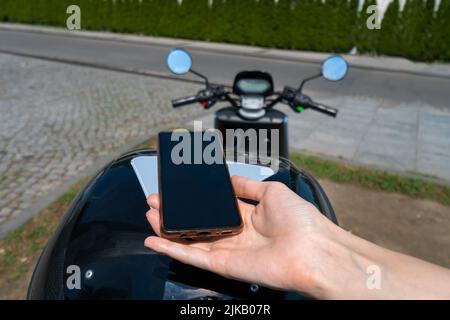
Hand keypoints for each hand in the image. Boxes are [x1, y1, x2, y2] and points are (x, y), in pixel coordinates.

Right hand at [144, 176, 339, 296]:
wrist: (312, 250)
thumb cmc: (301, 221)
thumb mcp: (271, 191)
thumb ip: (246, 186)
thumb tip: (229, 178)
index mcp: (248, 216)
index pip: (214, 208)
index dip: (196, 200)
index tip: (180, 190)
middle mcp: (236, 234)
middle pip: (198, 224)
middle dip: (176, 213)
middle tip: (157, 201)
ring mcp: (228, 250)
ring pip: (190, 240)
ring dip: (168, 228)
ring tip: (150, 215)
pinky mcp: (223, 264)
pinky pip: (192, 256)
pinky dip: (172, 248)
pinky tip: (155, 239)